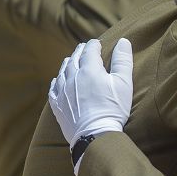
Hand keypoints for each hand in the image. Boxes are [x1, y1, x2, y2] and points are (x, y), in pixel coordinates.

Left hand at [48, 38, 133, 169]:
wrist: (95, 134)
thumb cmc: (113, 108)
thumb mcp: (123, 83)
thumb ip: (122, 60)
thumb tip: (123, 41)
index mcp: (89, 70)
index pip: (90, 50)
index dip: (94, 45)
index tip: (97, 43)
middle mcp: (72, 77)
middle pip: (74, 58)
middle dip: (80, 51)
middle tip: (84, 48)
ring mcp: (62, 91)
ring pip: (62, 71)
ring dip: (68, 64)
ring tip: (71, 61)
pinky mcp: (57, 105)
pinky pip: (53, 89)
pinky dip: (56, 82)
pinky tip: (58, 81)